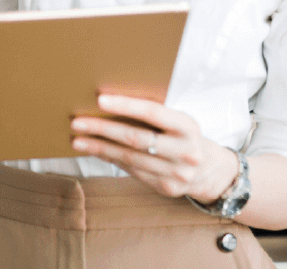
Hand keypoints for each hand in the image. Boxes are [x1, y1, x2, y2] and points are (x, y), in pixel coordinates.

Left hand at [70, 95, 240, 202]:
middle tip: (77, 122)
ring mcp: (177, 173)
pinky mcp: (166, 188)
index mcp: (188, 126)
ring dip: (100, 147)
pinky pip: (132, 170)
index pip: (153, 113)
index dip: (126, 106)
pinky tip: (94, 150)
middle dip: (103, 129)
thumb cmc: (182, 135)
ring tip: (77, 139)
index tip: (99, 100)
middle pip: (137, 139)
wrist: (209, 169)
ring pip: (130, 158)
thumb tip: (109, 103)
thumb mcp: (178, 121)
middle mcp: (185, 151)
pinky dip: (110, 158)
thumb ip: (153, 114)